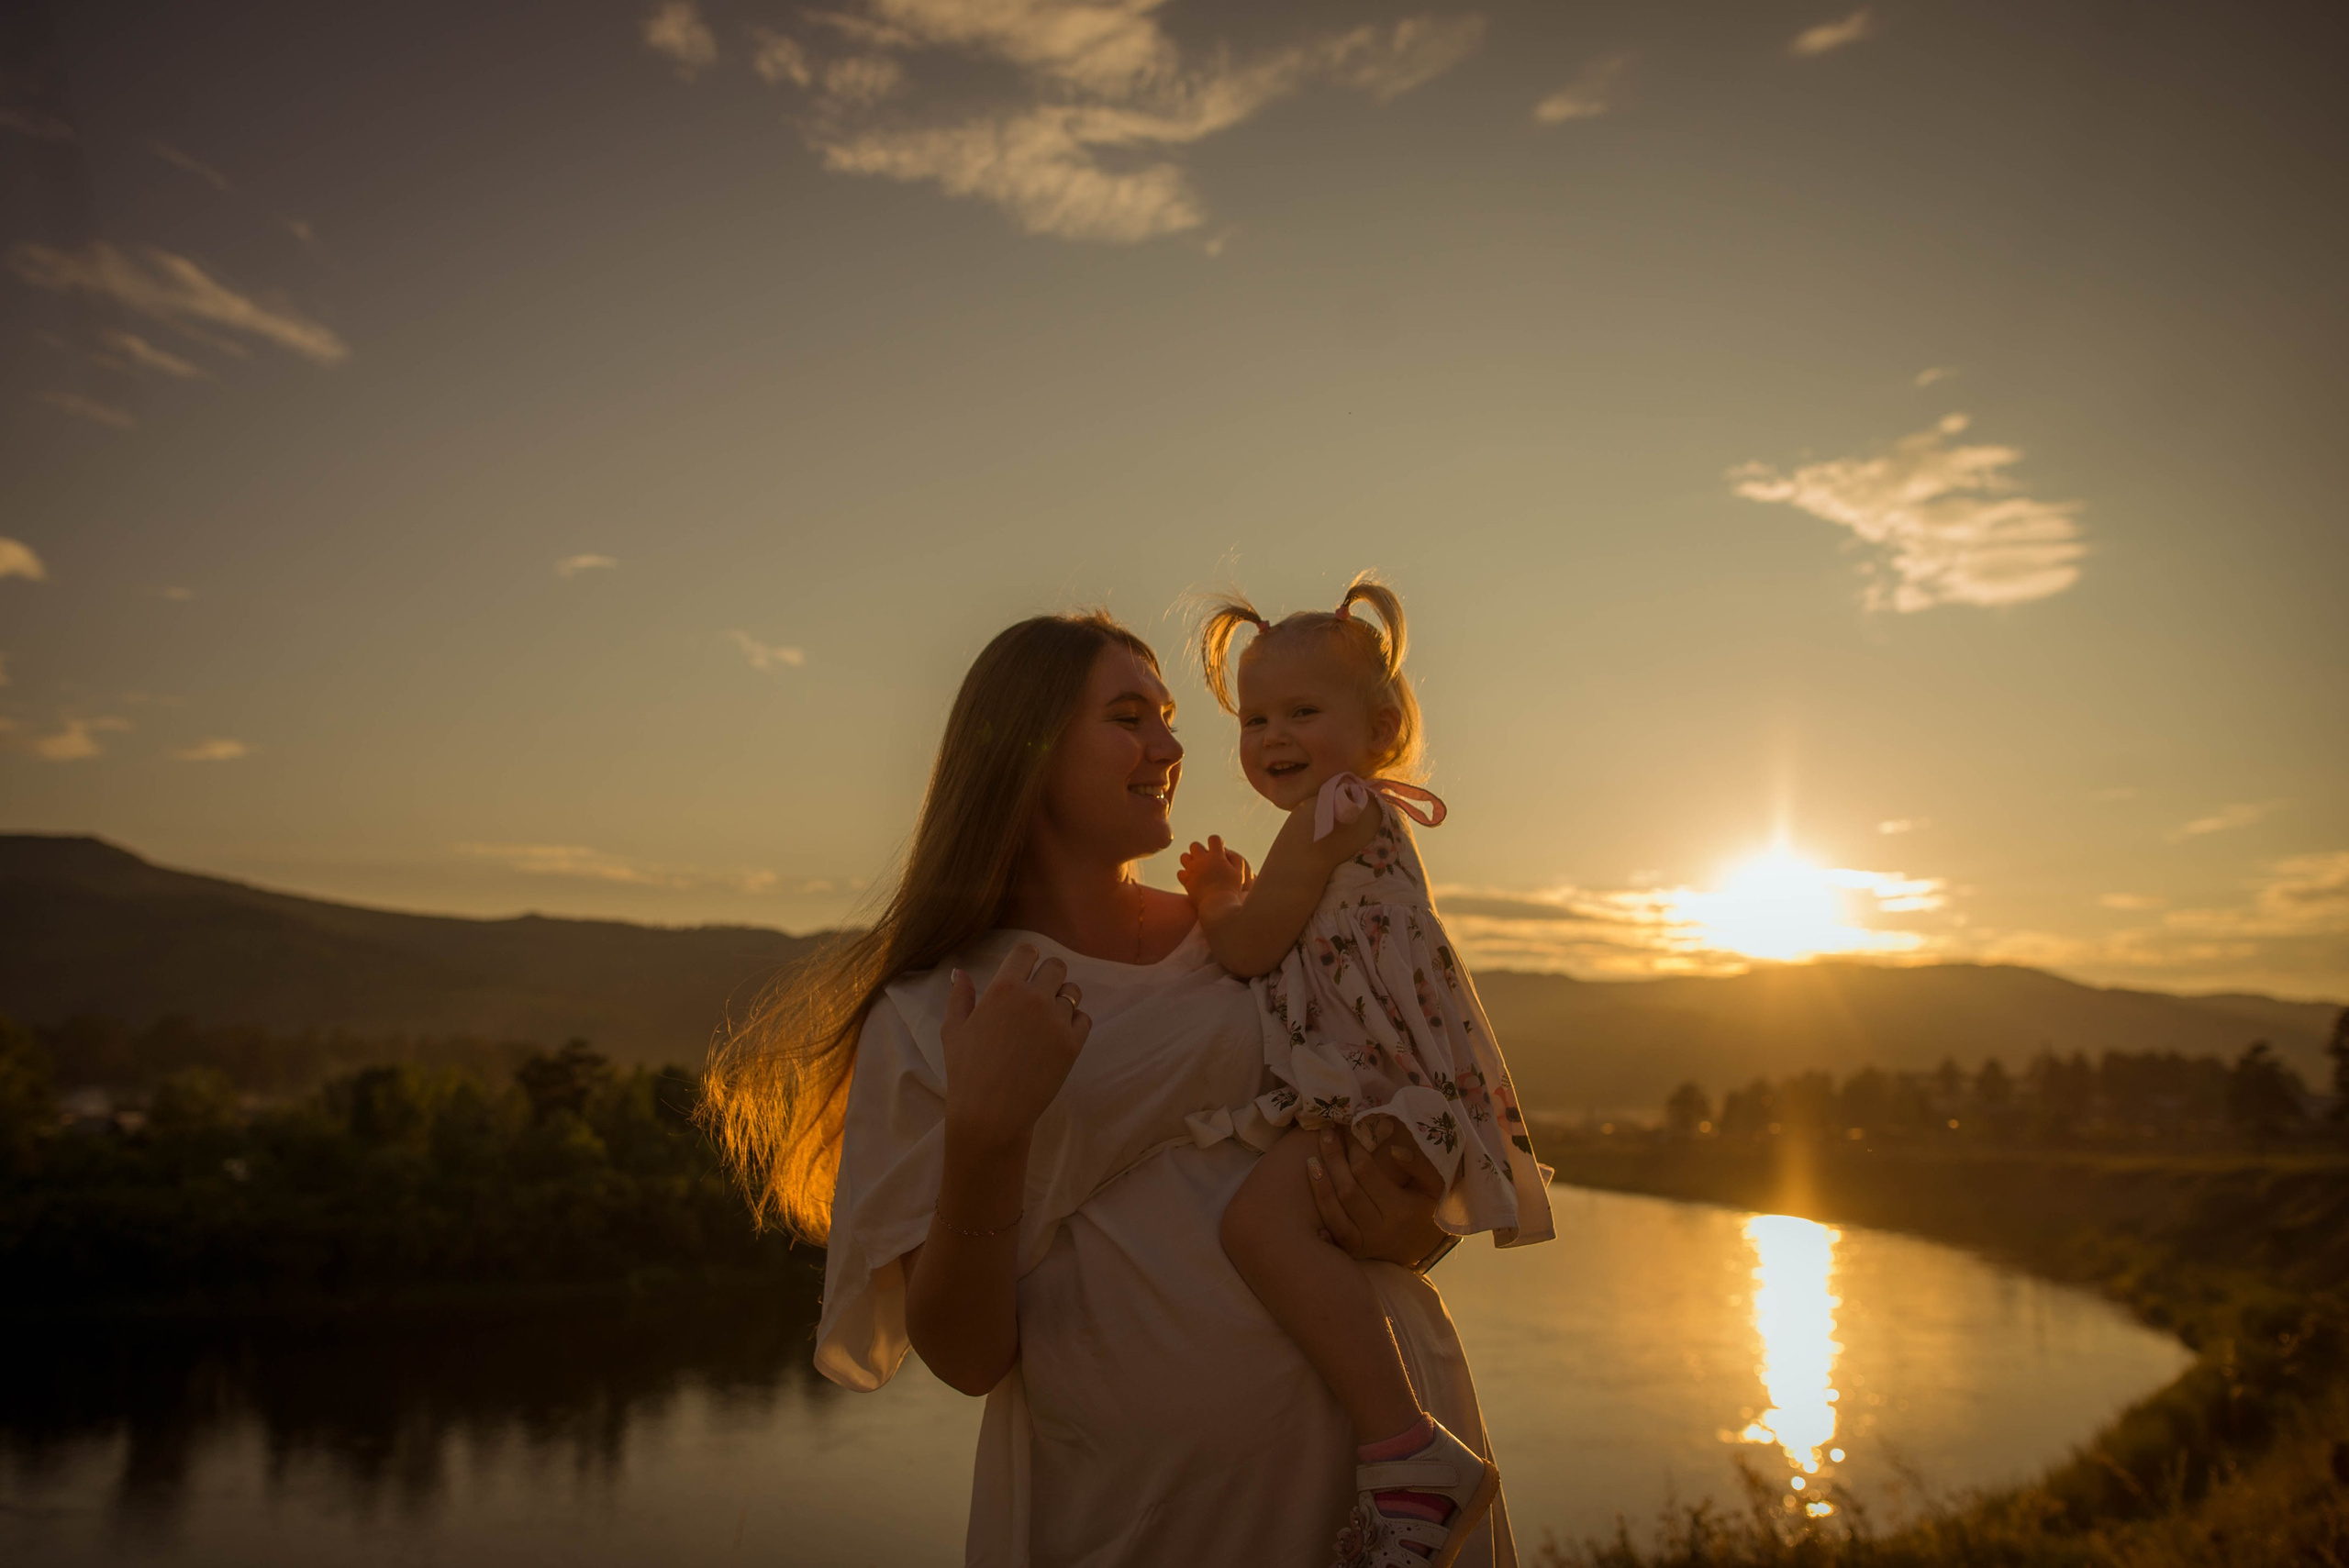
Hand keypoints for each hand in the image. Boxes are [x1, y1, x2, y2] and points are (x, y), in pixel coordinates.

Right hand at [939, 944, 1091, 1151]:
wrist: (991, 1113)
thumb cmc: (966, 1071)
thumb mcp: (953, 1030)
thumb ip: (960, 996)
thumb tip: (960, 972)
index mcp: (1003, 988)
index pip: (1027, 951)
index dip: (1028, 957)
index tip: (1027, 968)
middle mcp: (1033, 997)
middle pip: (1056, 967)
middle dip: (1048, 977)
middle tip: (1038, 996)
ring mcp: (1056, 1020)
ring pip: (1072, 993)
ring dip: (1061, 1001)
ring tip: (1045, 1022)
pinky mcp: (1072, 1043)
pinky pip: (1084, 1019)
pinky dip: (1074, 1023)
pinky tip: (1056, 1037)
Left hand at [1176, 835, 1250, 903]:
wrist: (1218, 904)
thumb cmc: (1231, 888)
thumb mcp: (1239, 872)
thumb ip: (1235, 859)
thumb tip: (1226, 851)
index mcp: (1216, 856)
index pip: (1213, 839)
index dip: (1217, 843)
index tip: (1219, 850)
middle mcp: (1202, 860)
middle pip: (1194, 845)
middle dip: (1200, 850)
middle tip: (1206, 860)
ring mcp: (1192, 869)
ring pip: (1184, 857)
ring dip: (1190, 860)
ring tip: (1197, 868)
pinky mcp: (1186, 880)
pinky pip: (1180, 873)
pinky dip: (1185, 875)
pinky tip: (1192, 879)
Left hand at [1308, 1126, 1445, 1267]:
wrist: (1419, 1246)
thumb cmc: (1425, 1208)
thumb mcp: (1434, 1187)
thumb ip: (1420, 1165)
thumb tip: (1395, 1149)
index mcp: (1400, 1210)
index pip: (1366, 1172)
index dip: (1353, 1148)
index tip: (1348, 1128)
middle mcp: (1380, 1229)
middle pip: (1347, 1190)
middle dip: (1333, 1159)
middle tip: (1325, 1134)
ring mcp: (1363, 1242)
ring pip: (1334, 1212)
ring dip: (1320, 1184)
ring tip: (1310, 1159)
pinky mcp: (1352, 1248)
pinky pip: (1331, 1230)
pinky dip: (1320, 1211)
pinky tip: (1312, 1193)